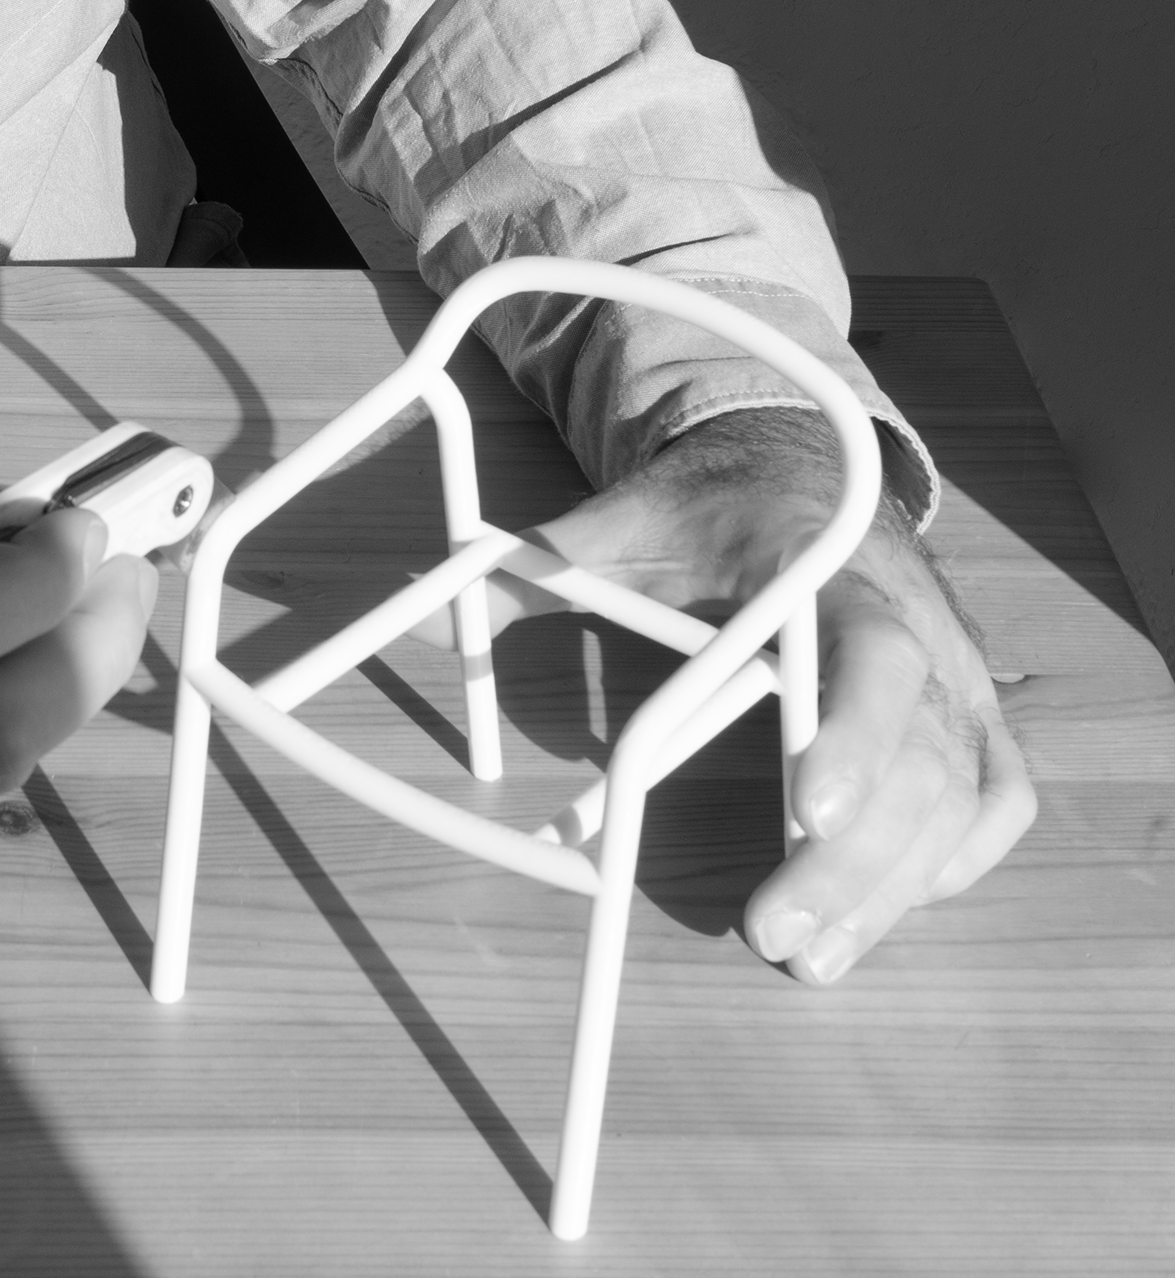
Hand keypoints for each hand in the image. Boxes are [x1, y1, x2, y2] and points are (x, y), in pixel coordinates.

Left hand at [421, 408, 1035, 980]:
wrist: (800, 466)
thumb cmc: (713, 508)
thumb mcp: (628, 523)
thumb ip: (541, 567)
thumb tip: (426, 608)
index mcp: (833, 569)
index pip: (872, 654)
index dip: (853, 736)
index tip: (802, 811)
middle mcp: (917, 623)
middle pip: (920, 756)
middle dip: (853, 860)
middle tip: (773, 933)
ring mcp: (957, 673)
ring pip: (958, 796)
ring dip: (890, 886)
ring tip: (811, 955)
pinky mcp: (974, 712)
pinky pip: (994, 799)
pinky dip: (953, 860)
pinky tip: (889, 904)